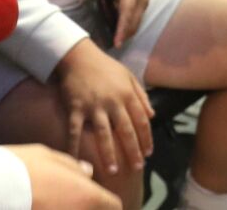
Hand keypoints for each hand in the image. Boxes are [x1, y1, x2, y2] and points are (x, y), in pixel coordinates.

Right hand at [7, 143, 116, 209]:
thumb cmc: (24, 166)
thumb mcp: (52, 157)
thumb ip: (74, 167)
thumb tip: (89, 172)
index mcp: (90, 196)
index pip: (114, 207)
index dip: (108, 204)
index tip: (99, 201)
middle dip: (90, 208)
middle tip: (73, 200)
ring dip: (71, 209)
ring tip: (57, 203)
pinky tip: (44, 206)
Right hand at [50, 39, 153, 178]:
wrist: (79, 55)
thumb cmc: (105, 66)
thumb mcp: (128, 76)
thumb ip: (141, 96)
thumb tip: (152, 115)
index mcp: (127, 94)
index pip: (141, 121)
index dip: (146, 138)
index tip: (148, 153)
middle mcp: (113, 102)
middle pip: (126, 130)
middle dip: (133, 151)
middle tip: (137, 168)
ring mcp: (93, 106)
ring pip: (103, 134)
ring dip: (109, 154)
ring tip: (114, 171)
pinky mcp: (76, 108)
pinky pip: (75, 131)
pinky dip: (74, 147)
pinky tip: (75, 162)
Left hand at [78, 0, 150, 49]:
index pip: (126, 12)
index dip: (122, 29)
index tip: (117, 42)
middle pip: (133, 22)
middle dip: (124, 35)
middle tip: (112, 46)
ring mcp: (144, 2)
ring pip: (137, 23)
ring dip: (127, 32)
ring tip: (115, 41)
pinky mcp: (145, 5)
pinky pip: (138, 20)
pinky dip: (129, 27)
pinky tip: (120, 31)